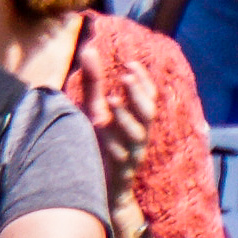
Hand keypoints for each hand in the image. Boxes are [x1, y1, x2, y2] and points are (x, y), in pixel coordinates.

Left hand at [75, 31, 157, 215]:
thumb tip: (88, 47)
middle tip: (125, 77)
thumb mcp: (95, 110)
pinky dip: (112, 145)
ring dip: (125, 117)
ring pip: (137, 134)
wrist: (104, 190)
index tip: (130, 64)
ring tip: (110, 100)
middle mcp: (139, 135)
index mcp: (136, 119)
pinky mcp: (121, 173)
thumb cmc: (100, 145)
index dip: (143, 80)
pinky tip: (100, 133)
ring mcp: (132, 154)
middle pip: (148, 112)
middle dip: (138, 94)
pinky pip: (121, 158)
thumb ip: (93, 81)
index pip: (149, 95)